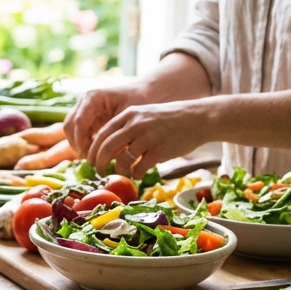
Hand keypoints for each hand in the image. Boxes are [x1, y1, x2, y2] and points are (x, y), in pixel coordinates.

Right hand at [64, 82, 152, 156]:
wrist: (143, 93)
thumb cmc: (139, 101)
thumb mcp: (128, 117)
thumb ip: (115, 132)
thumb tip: (107, 155)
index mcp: (93, 98)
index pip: (78, 121)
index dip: (80, 140)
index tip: (87, 155)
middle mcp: (83, 102)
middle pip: (69, 126)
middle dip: (76, 144)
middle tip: (89, 159)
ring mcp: (82, 109)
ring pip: (70, 130)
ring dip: (78, 145)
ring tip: (93, 158)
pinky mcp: (85, 117)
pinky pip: (77, 132)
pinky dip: (83, 143)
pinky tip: (96, 152)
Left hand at [86, 100, 214, 176]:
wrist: (199, 118)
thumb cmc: (170, 120)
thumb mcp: (144, 115)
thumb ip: (126, 127)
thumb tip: (106, 147)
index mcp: (128, 115)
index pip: (101, 134)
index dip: (93, 150)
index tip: (91, 160)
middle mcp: (135, 125)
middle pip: (106, 148)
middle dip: (99, 163)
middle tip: (99, 172)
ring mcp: (148, 137)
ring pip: (121, 160)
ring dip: (119, 171)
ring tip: (123, 173)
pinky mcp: (160, 151)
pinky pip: (139, 168)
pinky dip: (135, 174)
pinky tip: (138, 174)